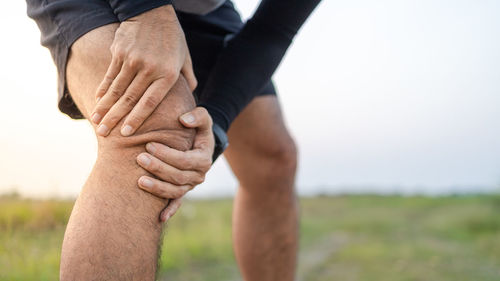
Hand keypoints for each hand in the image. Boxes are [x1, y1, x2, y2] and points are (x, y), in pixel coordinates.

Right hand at [90, 5, 196, 136]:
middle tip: (104, 134)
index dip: (137, 119)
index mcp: (167, 75)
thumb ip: (188, 80)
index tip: (126, 133)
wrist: (153, 11)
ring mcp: (132, 60)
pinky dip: (103, 89)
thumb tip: (191, 99)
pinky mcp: (119, 53)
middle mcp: (149, 69)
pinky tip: (97, 101)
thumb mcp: (185, 58)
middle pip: (129, 99)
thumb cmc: (172, 38)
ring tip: (97, 122)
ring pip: (116, 89)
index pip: (150, 102)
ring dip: (105, 107)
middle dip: (115, 119)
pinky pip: (110, 75)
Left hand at [135, 107, 214, 221]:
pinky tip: (159, 218)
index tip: (149, 144)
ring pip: (175, 192)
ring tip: (139, 181)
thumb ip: (198, 116)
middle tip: (139, 158)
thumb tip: (183, 120)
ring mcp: (190, 185)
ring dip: (157, 188)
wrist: (197, 143)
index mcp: (204, 159)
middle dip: (158, 168)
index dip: (167, 155)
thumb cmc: (197, 128)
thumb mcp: (203, 118)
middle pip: (178, 177)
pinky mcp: (182, 191)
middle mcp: (199, 175)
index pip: (185, 160)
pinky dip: (169, 211)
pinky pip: (177, 203)